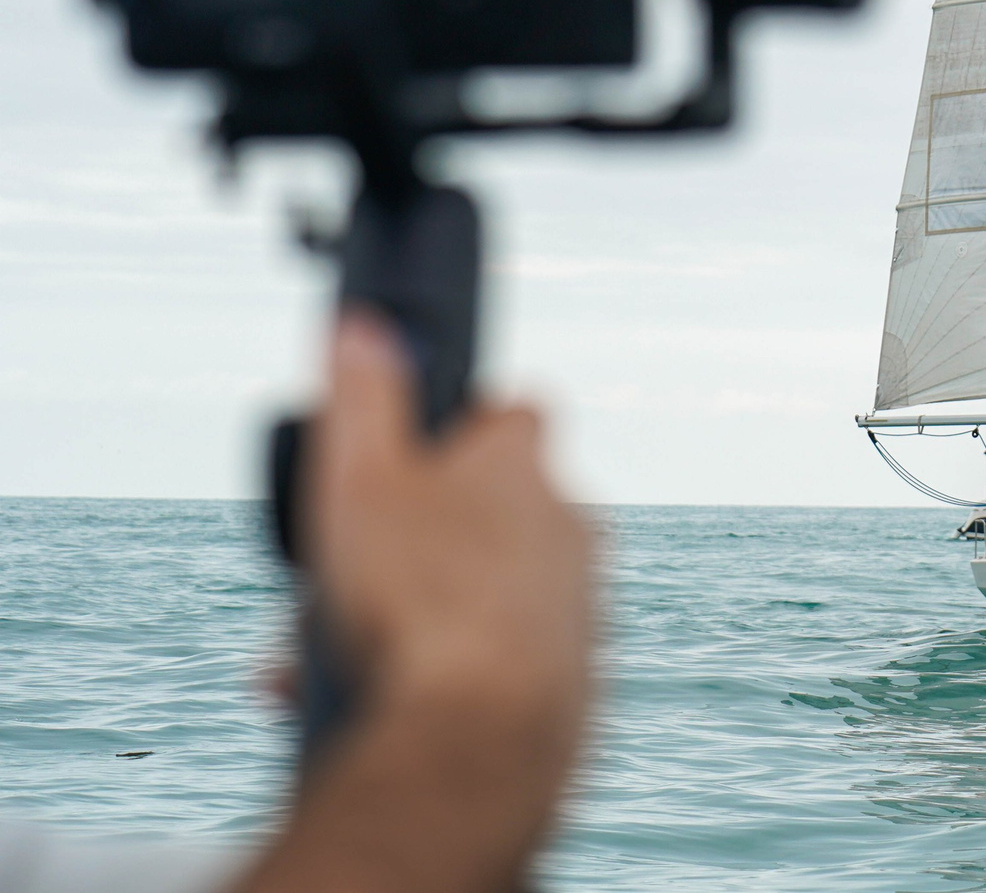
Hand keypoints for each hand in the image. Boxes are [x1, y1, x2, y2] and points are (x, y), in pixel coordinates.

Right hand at [239, 310, 594, 892]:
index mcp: (523, 467)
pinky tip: (374, 703)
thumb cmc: (417, 600)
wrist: (481, 742)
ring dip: (413, 616)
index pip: (511, 413)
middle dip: (411, 544)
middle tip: (341, 581)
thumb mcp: (360, 478)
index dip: (460, 425)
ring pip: (485, 594)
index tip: (410, 450)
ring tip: (326, 659)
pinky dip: (445, 674)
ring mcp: (578, 604)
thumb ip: (363, 396)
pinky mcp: (575, 678)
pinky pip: (500, 662)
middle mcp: (568, 526)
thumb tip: (366, 325)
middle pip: (487, 515)